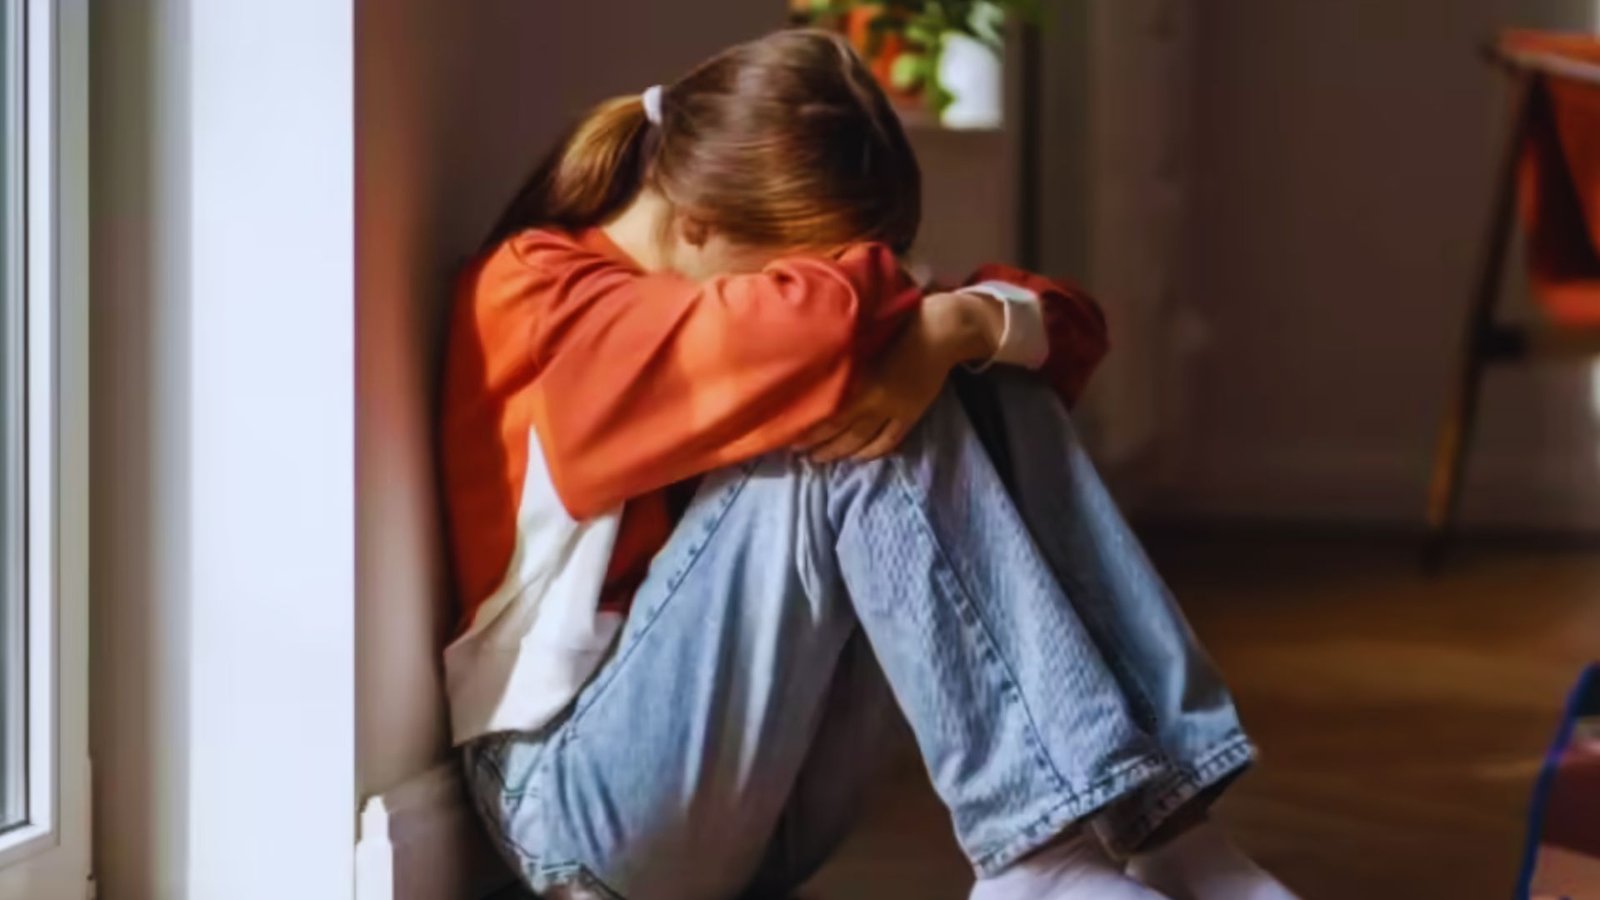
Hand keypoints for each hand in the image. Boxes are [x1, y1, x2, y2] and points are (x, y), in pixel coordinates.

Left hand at [795, 291, 1002, 461]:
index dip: (807, 427)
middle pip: (840, 431)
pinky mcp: (910, 415)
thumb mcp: (861, 337)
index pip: (827, 413)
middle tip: (796, 452)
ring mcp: (894, 410)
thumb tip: (813, 372)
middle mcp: (875, 401)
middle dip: (817, 444)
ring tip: (819, 458)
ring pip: (862, 440)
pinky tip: (856, 456)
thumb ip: (840, 358)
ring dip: (839, 452)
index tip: (786, 431)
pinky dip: (871, 452)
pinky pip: (888, 441)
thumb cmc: (896, 323)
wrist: (941, 331)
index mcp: (860, 380)